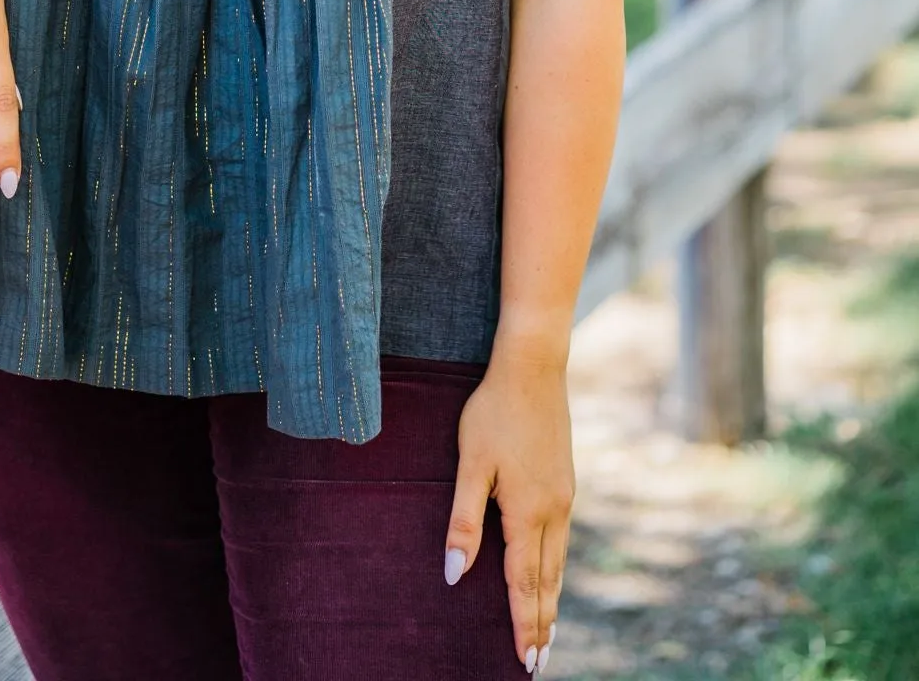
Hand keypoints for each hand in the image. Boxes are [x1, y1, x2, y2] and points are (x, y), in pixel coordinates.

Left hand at [444, 340, 573, 672]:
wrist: (533, 367)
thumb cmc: (493, 411)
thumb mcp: (470, 464)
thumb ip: (462, 521)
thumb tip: (453, 574)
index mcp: (527, 512)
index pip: (523, 584)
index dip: (523, 625)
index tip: (526, 662)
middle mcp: (553, 511)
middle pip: (546, 582)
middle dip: (541, 625)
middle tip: (539, 665)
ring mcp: (564, 497)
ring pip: (558, 563)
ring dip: (551, 601)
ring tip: (547, 633)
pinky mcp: (566, 483)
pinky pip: (561, 541)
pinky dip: (556, 570)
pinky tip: (551, 574)